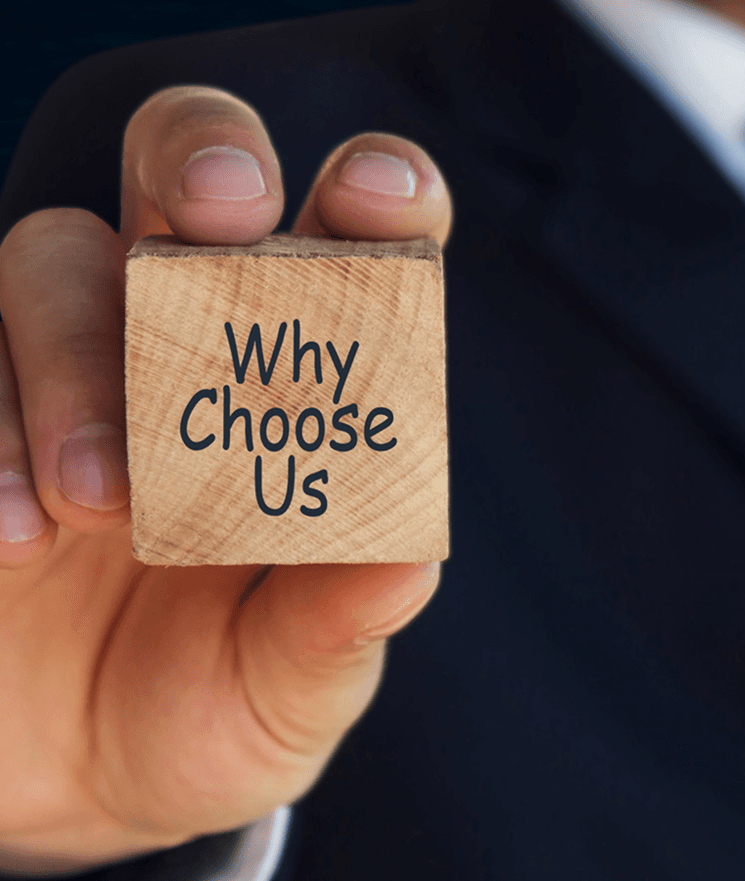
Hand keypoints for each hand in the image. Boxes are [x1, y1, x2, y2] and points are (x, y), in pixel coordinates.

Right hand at [0, 85, 450, 874]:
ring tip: (100, 499)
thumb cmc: (212, 708)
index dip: (377, 198)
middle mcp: (183, 348)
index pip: (351, 252)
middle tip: (223, 206)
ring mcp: (60, 372)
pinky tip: (12, 537)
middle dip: (207, 159)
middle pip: (188, 177)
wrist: (74, 784)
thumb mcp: (290, 686)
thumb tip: (413, 554)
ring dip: (82, 352)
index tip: (377, 194)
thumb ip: (339, 621)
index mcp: (300, 397)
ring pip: (53, 255)